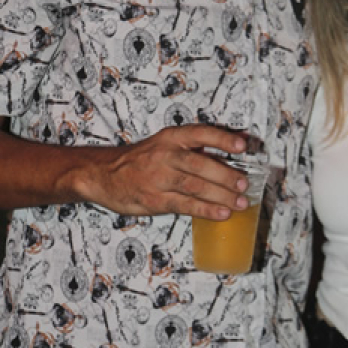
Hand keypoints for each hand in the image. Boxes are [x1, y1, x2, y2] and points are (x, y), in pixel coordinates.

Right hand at [75, 125, 250, 219]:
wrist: (103, 174)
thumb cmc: (140, 160)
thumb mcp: (163, 145)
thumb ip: (191, 151)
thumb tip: (228, 161)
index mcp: (171, 137)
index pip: (201, 133)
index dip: (222, 139)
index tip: (242, 145)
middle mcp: (165, 155)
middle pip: (200, 164)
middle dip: (225, 175)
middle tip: (244, 184)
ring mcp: (158, 178)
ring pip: (195, 186)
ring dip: (221, 195)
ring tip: (240, 202)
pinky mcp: (154, 199)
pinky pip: (184, 205)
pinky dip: (205, 210)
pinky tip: (221, 213)